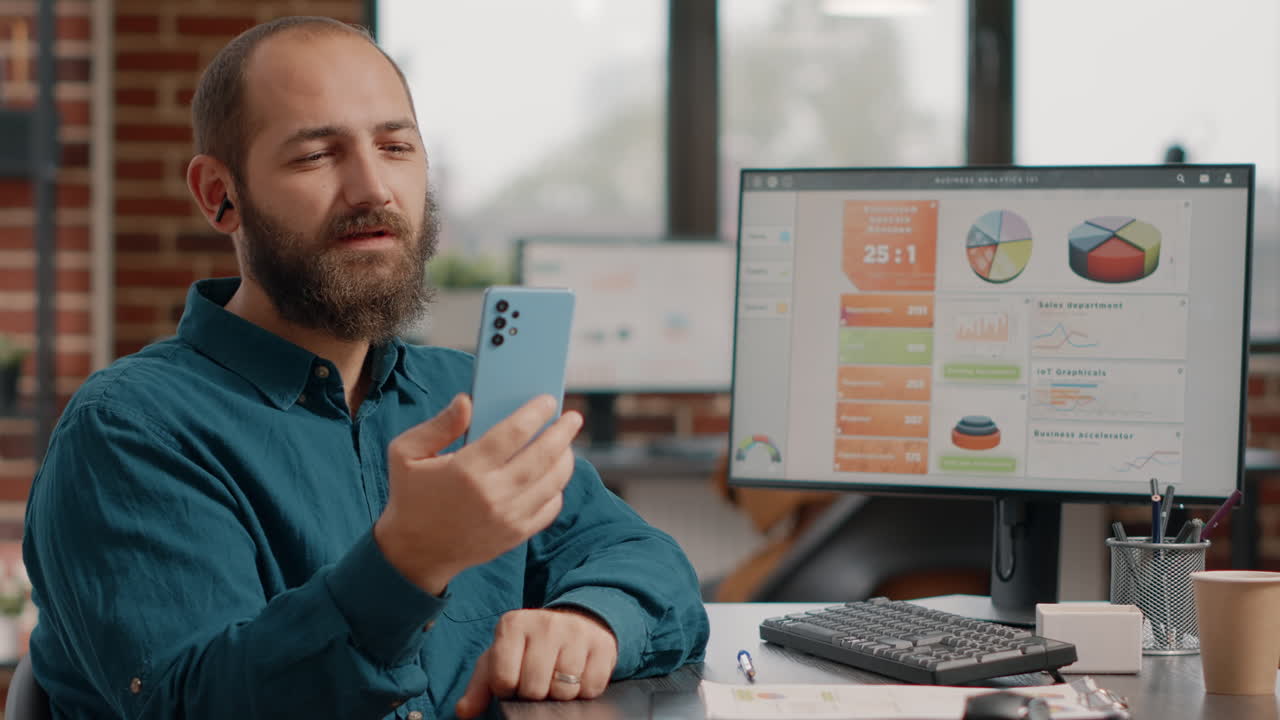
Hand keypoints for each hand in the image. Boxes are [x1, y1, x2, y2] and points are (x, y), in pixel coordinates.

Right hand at [374, 394, 582, 594]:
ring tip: (566, 443)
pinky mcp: (515, 535)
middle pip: (542, 455)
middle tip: (572, 417)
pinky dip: (558, 488)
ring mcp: (508, 517)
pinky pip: (550, 507)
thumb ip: (439, 424)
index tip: (548, 400)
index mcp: (466, 469)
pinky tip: (554, 475)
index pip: (513, 432)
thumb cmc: (411, 495)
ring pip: (553, 481)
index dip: (535, 412)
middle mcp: (492, 494)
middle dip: (563, 431)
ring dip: (566, 458)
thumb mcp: (406, 453)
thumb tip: (468, 400)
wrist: (414, 553)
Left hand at [455, 608, 618, 717]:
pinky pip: (591, 688)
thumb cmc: (530, 647)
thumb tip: (465, 711)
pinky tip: (578, 676)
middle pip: (535, 688)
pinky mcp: (602, 644)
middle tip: (538, 681)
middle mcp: (545, 623)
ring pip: (565, 690)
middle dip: (535, 694)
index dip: (508, 689)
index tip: (513, 681)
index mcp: (513, 625)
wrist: (575, 623)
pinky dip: (584, 690)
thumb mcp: (500, 659)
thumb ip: (480, 686)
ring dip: (560, 694)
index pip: (504, 678)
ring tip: (557, 678)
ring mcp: (576, 632)